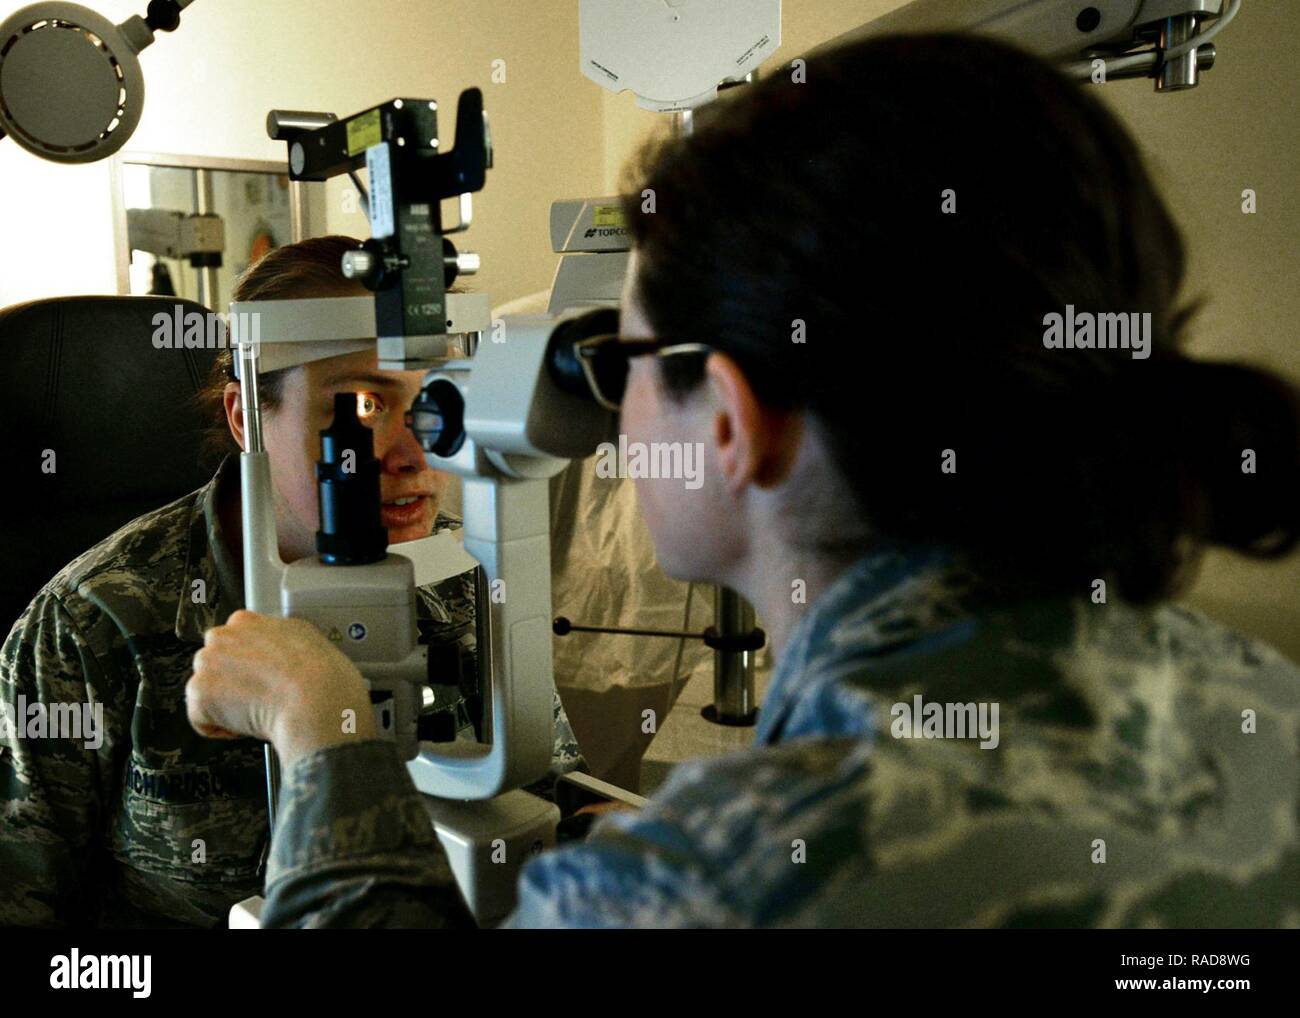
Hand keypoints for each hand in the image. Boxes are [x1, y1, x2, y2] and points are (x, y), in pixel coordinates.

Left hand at [187, 609, 376, 765]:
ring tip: (255, 713)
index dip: (250, 665)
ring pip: (206, 690)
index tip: (262, 678)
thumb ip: (286, 643)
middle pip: (215, 663)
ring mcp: (208, 663)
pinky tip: (246, 726)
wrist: (316, 703)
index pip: (234, 642)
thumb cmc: (324, 679)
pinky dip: (220, 729)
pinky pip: (200, 718)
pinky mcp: (199, 693)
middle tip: (259, 698)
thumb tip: (287, 656)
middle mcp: (225, 636)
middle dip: (231, 682)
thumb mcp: (311, 641)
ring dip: (224, 705)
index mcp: (250, 621)